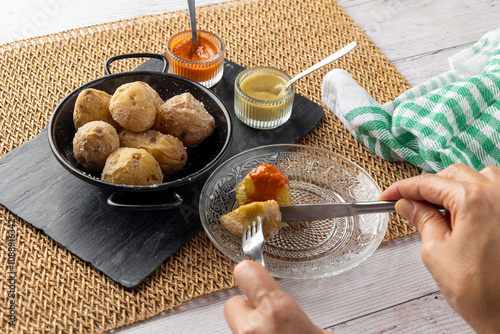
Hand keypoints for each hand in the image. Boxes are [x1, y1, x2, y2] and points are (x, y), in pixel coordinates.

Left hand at [224, 260, 328, 333]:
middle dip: (248, 308)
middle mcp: (253, 327)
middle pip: (233, 302)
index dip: (250, 272)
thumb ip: (302, 318)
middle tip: (268, 319)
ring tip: (271, 333)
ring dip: (248, 326)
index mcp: (278, 311)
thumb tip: (303, 319)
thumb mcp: (319, 333)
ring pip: (234, 324)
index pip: (246, 271)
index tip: (256, 273)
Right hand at [379, 163, 499, 332]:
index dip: (402, 188)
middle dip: (428, 187)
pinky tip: (466, 213)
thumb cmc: (480, 291)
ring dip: (456, 187)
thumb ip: (422, 220)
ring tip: (440, 208)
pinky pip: (497, 191)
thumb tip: (408, 205)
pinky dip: (479, 194)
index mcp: (473, 200)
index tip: (389, 196)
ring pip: (479, 176)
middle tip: (409, 205)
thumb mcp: (436, 251)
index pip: (428, 183)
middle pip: (453, 175)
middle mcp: (497, 194)